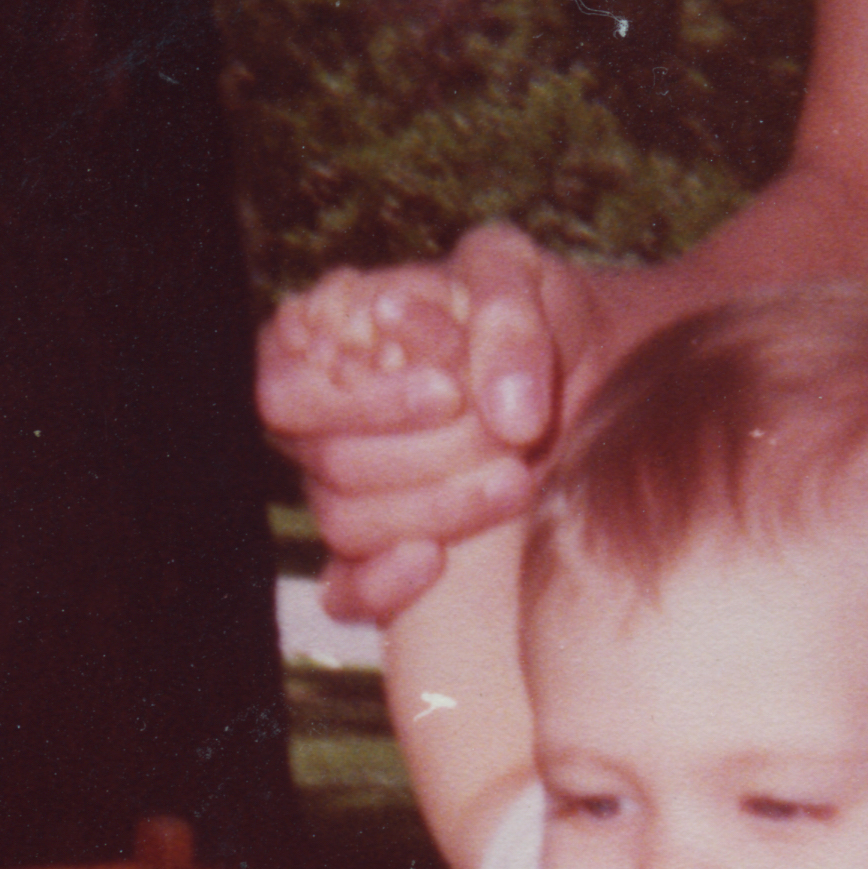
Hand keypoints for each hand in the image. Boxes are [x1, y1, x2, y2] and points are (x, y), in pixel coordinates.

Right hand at [258, 224, 593, 621]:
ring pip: (345, 524)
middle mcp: (317, 424)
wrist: (581, 364)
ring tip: (516, 481)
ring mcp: (344, 491)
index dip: (362, 404)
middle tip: (506, 438)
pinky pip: (346, 592)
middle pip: (327, 463)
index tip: (450, 390)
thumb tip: (506, 414)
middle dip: (422, 455)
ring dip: (432, 510)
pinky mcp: (377, 551)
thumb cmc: (529, 307)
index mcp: (317, 347)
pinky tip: (435, 560)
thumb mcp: (517, 276)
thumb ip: (505, 321)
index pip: (286, 392)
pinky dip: (381, 586)